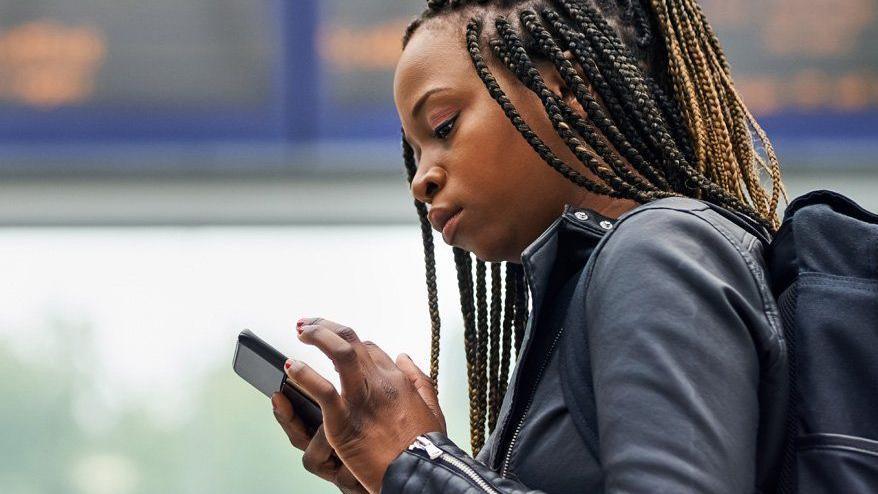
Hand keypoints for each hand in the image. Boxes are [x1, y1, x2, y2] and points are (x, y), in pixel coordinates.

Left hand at [285, 317, 445, 493]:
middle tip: (308, 324)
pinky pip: (323, 390)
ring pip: (340, 353)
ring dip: (317, 335)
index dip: (349, 343)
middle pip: (351, 341)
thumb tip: (404, 357)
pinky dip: (305, 375)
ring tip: (301, 330)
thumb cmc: (428, 449)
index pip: (369, 350)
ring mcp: (362, 399)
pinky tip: (292, 367)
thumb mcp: (433, 408)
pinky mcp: (345, 421)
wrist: (422, 474)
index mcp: (398, 381)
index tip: (336, 342)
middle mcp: (381, 382)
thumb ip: (419, 380)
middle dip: (326, 327)